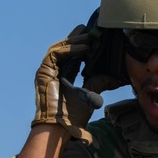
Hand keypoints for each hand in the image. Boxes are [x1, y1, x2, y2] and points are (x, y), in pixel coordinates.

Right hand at [32, 25, 104, 143]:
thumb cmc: (73, 116)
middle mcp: (54, 72)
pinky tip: (83, 48)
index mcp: (63, 77)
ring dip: (75, 42)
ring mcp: (46, 71)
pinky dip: (69, 49)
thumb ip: (98, 83)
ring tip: (89, 37)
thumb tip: (114, 78)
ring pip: (60, 49)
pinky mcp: (43, 72)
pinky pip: (55, 54)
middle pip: (65, 49)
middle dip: (78, 38)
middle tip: (91, 30)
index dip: (81, 47)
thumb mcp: (90, 95)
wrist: (59, 128)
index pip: (72, 57)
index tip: (93, 39)